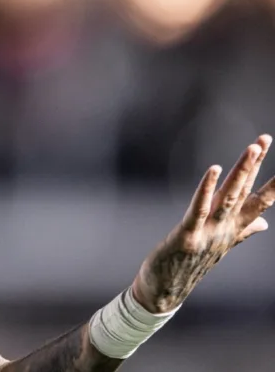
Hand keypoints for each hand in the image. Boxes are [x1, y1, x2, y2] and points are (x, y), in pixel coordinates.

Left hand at [132, 134, 273, 312]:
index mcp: (233, 229)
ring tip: (252, 148)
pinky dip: (206, 189)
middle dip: (254, 164)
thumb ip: (243, 230)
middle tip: (264, 138)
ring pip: (228, 197)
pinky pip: (199, 208)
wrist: (166, 292)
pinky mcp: (188, 235)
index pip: (258, 200)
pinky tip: (213, 169)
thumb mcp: (221, 245)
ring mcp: (209, 232)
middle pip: (244, 192)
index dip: (271, 180)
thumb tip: (264, 221)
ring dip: (240, 172)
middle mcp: (225, 229)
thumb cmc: (191, 265)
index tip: (273, 155)